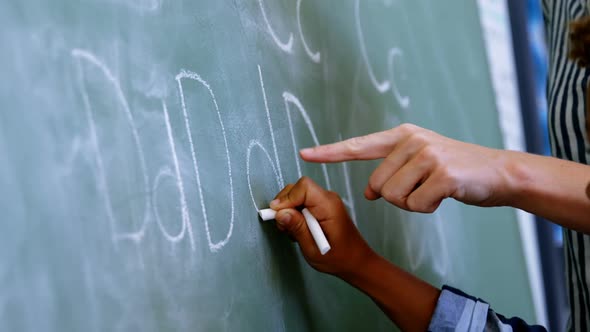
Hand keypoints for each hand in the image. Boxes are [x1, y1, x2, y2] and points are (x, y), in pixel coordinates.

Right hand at [270, 176, 374, 276]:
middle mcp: (328, 198)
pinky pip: (303, 202)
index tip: (278, 215)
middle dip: (285, 205)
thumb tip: (280, 212)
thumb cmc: (338, 258)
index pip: (303, 186)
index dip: (287, 198)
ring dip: (289, 212)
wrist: (356, 261)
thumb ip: (297, 228)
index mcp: (328, 206)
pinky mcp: (322, 206)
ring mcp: (326, 201)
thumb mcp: (312, 249)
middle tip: (285, 227)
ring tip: (294, 232)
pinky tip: (300, 230)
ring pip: (298, 195)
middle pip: (298, 188)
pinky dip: (295, 214)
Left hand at [300, 123, 512, 211]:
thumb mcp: (421, 162)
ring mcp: (428, 155)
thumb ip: (392, 171)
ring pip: (393, 198)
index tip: (304, 154)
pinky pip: (416, 206)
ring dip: (413, 203)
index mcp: (402, 135)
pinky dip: (428, 209)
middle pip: (378, 186)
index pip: (358, 145)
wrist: (498, 172)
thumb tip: (371, 193)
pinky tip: (445, 195)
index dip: (330, 152)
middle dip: (396, 196)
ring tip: (436, 189)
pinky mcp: (443, 174)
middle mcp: (412, 140)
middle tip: (424, 187)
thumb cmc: (455, 170)